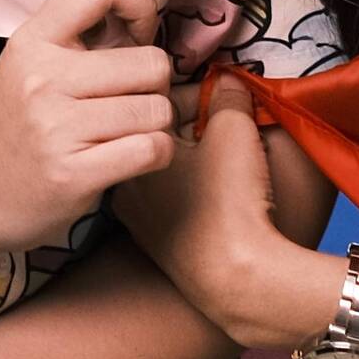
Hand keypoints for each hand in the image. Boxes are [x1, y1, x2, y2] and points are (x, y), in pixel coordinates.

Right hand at [0, 0, 175, 255]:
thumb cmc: (17, 121)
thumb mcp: (32, 61)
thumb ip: (82, 35)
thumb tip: (148, 20)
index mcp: (33, 40)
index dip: (139, 3)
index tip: (138, 33)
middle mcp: (43, 77)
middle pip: (151, 62)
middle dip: (154, 84)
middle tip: (131, 98)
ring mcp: (56, 127)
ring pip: (157, 109)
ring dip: (155, 123)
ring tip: (128, 129)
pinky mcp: (73, 173)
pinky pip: (152, 149)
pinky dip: (156, 153)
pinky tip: (132, 154)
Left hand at [114, 79, 337, 351]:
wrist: (235, 279)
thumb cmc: (229, 200)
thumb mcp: (234, 131)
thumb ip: (229, 96)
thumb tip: (227, 78)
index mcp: (130, 147)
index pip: (160, 105)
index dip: (201, 96)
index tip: (228, 100)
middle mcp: (123, 182)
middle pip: (160, 137)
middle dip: (196, 125)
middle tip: (234, 126)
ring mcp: (135, 219)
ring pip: (165, 171)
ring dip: (195, 158)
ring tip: (232, 158)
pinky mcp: (155, 246)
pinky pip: (171, 202)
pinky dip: (193, 190)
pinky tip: (221, 195)